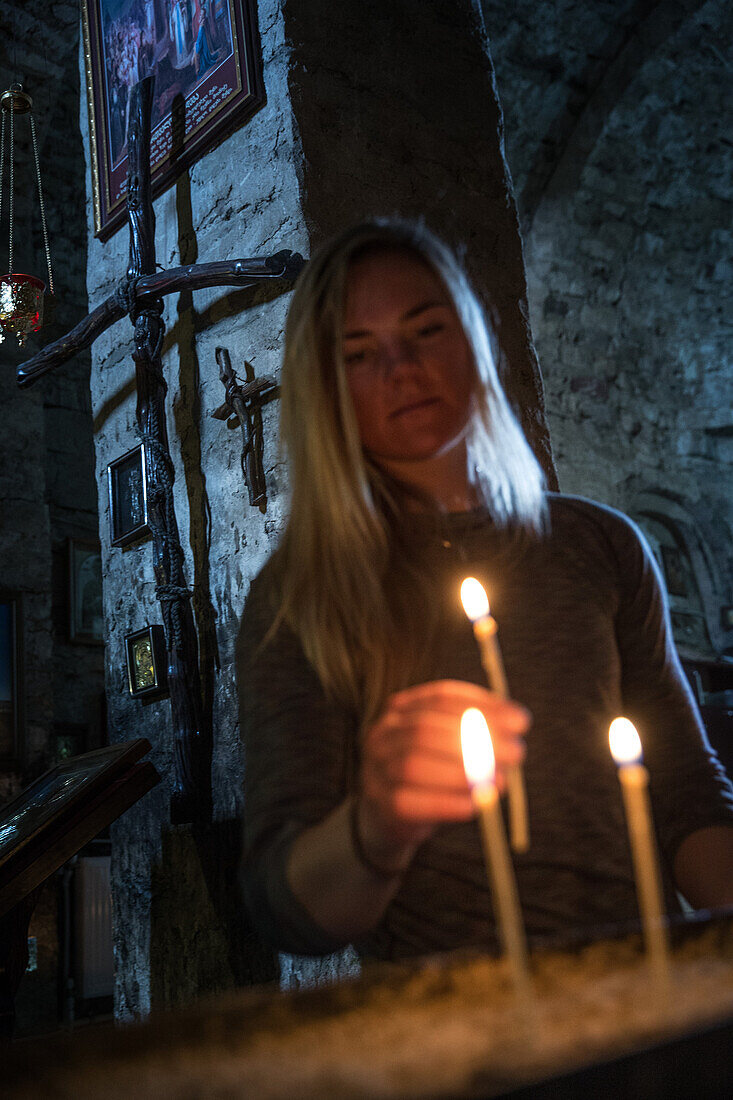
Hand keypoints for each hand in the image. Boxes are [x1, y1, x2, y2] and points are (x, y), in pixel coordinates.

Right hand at [357, 679, 529, 862]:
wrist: (390, 817)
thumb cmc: (431, 776)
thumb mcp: (451, 748)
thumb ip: (479, 734)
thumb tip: (517, 722)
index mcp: (401, 709)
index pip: (441, 697)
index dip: (483, 706)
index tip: (520, 721)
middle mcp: (382, 734)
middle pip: (425, 729)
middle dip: (477, 739)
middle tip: (516, 753)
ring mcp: (376, 769)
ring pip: (414, 765)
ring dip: (462, 773)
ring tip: (499, 781)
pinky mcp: (380, 805)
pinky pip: (409, 802)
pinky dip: (445, 803)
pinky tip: (474, 805)